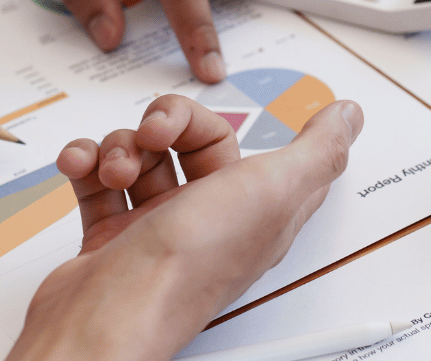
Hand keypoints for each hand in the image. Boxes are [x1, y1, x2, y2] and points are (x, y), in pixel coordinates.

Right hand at [6, 95, 362, 360]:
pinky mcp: (110, 238)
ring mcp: (156, 229)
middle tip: (152, 136)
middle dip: (163, 124)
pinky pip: (97, 181)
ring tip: (113, 171)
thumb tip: (350, 116)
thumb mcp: (274, 192)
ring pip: (141, 157)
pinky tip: (80, 166)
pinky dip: (85, 163)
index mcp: (255, 210)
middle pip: (191, 143)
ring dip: (120, 146)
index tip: (230, 114)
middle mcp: (208, 219)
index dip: (241, 127)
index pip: (262, 156)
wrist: (109, 315)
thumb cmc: (190, 266)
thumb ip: (318, 149)